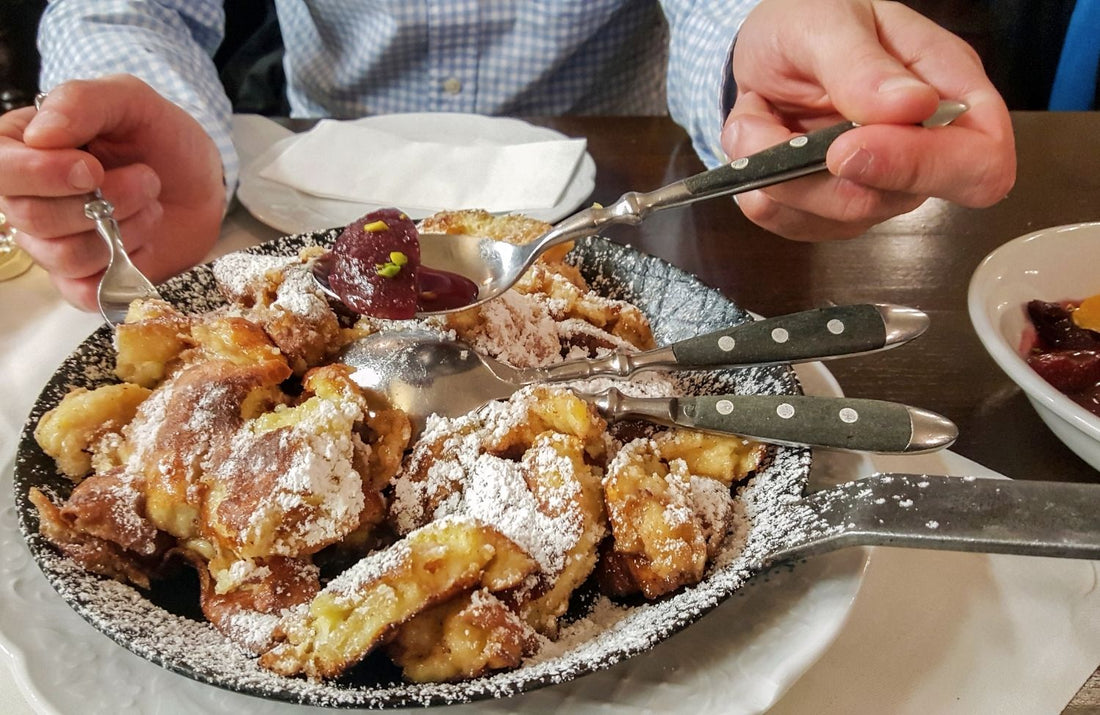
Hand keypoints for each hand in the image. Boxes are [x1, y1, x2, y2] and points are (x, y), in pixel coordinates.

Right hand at [0, 74, 225, 308]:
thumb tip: (39, 135)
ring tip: (150, 204)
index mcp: (22, 148)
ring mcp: (53, 244)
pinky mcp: (85, 280)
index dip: (40, 175)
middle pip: (30, 217)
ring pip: (63, 255)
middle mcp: (27, 199)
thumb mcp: (129, 100)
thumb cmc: (161, 138)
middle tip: (145, 179)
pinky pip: (86, 292)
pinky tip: (145, 240)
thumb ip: (82, 102)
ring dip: (122, 230)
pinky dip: (125, 268)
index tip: (92, 170)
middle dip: (102, 201)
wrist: (203, 183)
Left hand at [723, 0, 1015, 239]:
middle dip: (823, 174)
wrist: (761, 46)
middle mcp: (920, 146)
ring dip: (781, 177)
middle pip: (896, 200)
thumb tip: (912, 106)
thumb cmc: (810, 20)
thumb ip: (863, 66)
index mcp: (946, 89)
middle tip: (775, 133)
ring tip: (757, 121)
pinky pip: (798, 225)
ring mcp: (876, 183)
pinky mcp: (831, 207)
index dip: (925, 168)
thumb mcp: (827, 23)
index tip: (850, 146)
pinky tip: (756, 147)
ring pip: (839, 219)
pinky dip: (762, 191)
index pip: (980, 161)